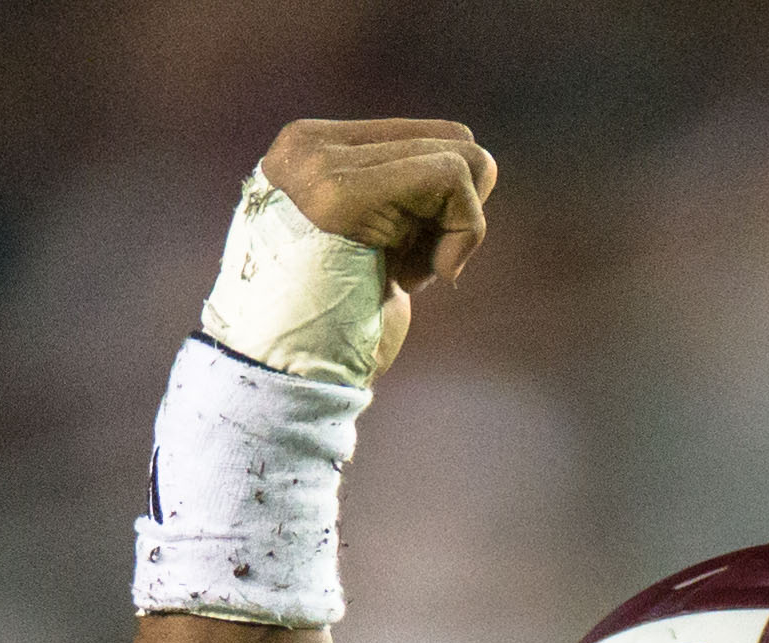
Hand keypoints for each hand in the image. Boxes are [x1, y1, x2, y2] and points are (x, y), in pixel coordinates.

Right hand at [257, 118, 496, 369]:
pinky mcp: (342, 192)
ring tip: (413, 273)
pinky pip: (451, 177)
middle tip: (422, 267)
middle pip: (452, 140)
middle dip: (459, 215)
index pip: (427, 137)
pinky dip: (466, 232)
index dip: (449, 206)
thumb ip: (410, 203)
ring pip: (459, 157)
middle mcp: (312, 146)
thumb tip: (482, 167)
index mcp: (314, 152)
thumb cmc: (338, 333)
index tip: (417, 259)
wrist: (286, 378)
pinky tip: (434, 275)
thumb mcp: (382, 250)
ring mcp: (321, 163)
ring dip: (460, 229)